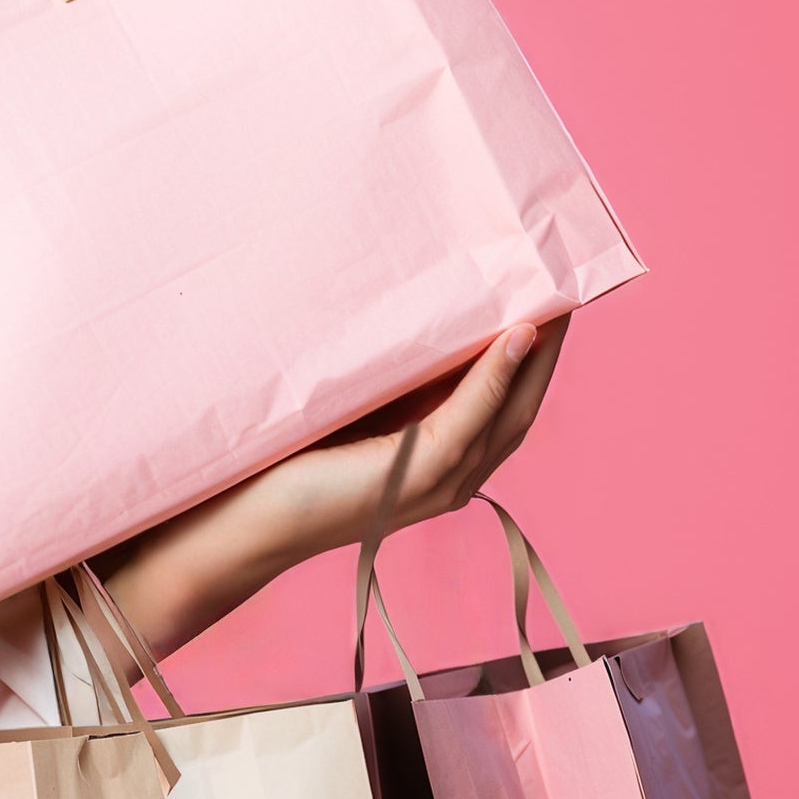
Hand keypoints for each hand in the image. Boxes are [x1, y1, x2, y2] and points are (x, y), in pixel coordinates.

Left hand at [93, 316, 566, 658]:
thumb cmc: (278, 457)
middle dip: (551, 344)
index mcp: (438, 458)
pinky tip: (516, 333)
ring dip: (537, 353)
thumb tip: (411, 299)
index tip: (548, 288)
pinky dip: (496, 377)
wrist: (233, 520)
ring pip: (510, 411)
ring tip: (556, 295)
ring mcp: (437, 482)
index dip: (536, 351)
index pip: (507, 401)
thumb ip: (389, 370)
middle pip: (523, 404)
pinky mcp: (412, 478)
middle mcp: (451, 476)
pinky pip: (468, 422)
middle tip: (565, 278)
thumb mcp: (348, 402)